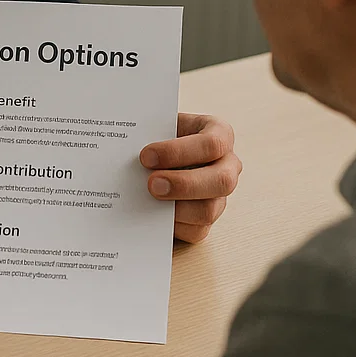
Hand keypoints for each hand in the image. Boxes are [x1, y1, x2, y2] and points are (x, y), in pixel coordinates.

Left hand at [140, 113, 241, 242]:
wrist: (152, 154)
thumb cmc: (156, 135)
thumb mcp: (156, 125)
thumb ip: (149, 135)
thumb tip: (128, 150)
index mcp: (219, 134)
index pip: (212, 144)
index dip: (178, 152)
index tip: (146, 156)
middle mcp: (227, 166)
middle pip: (221, 182)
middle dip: (183, 184)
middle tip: (151, 184)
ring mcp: (219, 196)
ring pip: (208, 210)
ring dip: (175, 209)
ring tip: (147, 202)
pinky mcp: (206, 221)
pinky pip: (195, 231)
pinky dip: (171, 226)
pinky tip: (151, 216)